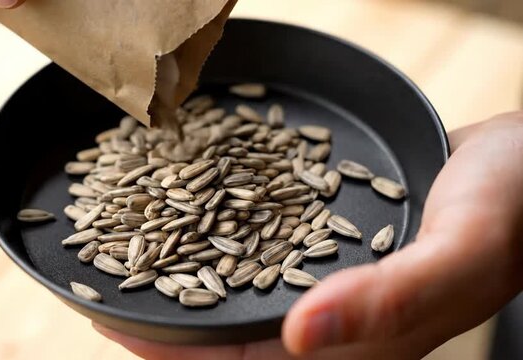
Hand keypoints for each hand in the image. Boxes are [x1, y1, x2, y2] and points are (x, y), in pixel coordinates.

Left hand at [94, 112, 522, 358]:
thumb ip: (390, 299)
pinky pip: (261, 257)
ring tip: (131, 251)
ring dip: (184, 278)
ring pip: (238, 297)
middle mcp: (335, 328)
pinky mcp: (329, 254)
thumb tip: (298, 337)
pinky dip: (220, 241)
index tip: (108, 317)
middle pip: (228, 340)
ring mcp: (332, 291)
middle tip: (102, 285)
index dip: (171, 351)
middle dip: (163, 320)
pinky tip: (193, 219)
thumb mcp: (460, 252)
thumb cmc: (509, 209)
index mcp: (357, 348)